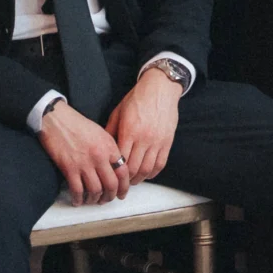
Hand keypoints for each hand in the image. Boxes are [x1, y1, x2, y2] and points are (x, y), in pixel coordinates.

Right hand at [41, 102, 129, 205]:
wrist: (58, 119)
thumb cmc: (79, 125)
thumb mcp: (102, 134)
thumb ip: (110, 150)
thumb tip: (116, 167)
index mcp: (110, 147)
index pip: (123, 171)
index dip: (124, 186)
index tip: (121, 193)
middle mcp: (100, 156)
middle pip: (111, 184)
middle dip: (110, 196)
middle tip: (107, 200)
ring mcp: (84, 163)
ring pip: (95, 190)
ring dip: (95, 199)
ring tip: (92, 201)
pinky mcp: (69, 168)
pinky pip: (77, 190)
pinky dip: (78, 199)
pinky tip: (77, 200)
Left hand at [105, 65, 184, 184]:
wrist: (160, 88)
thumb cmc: (137, 99)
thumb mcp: (118, 112)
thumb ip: (110, 131)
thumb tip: (104, 149)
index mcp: (129, 131)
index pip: (120, 160)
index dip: (114, 172)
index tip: (110, 176)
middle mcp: (144, 138)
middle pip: (133, 168)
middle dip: (125, 180)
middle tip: (120, 183)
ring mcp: (157, 141)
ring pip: (147, 169)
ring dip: (139, 178)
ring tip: (132, 180)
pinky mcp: (168, 141)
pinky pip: (160, 163)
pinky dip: (153, 173)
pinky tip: (146, 174)